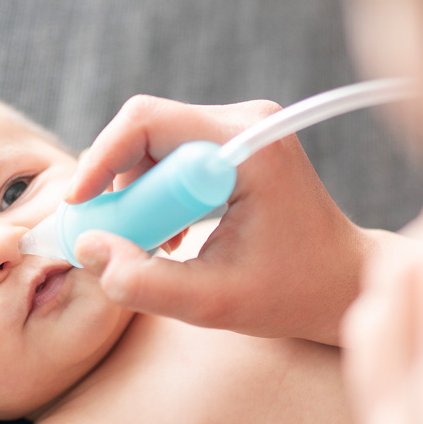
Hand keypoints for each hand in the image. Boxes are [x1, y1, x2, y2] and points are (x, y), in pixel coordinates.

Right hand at [65, 95, 371, 344]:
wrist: (342, 283)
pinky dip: (158, 192)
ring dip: (138, 192)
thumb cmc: (292, 294)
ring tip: (153, 246)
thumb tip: (87, 248)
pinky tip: (172, 235)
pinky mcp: (237, 143)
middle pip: (147, 128)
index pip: (148, 122)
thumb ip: (144, 282)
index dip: (101, 160)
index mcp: (247, 147)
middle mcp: (246, 122)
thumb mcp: (213, 302)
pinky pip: (174, 153)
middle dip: (118, 183)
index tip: (80, 208)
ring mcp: (244, 128)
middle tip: (112, 237)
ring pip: (156, 142)